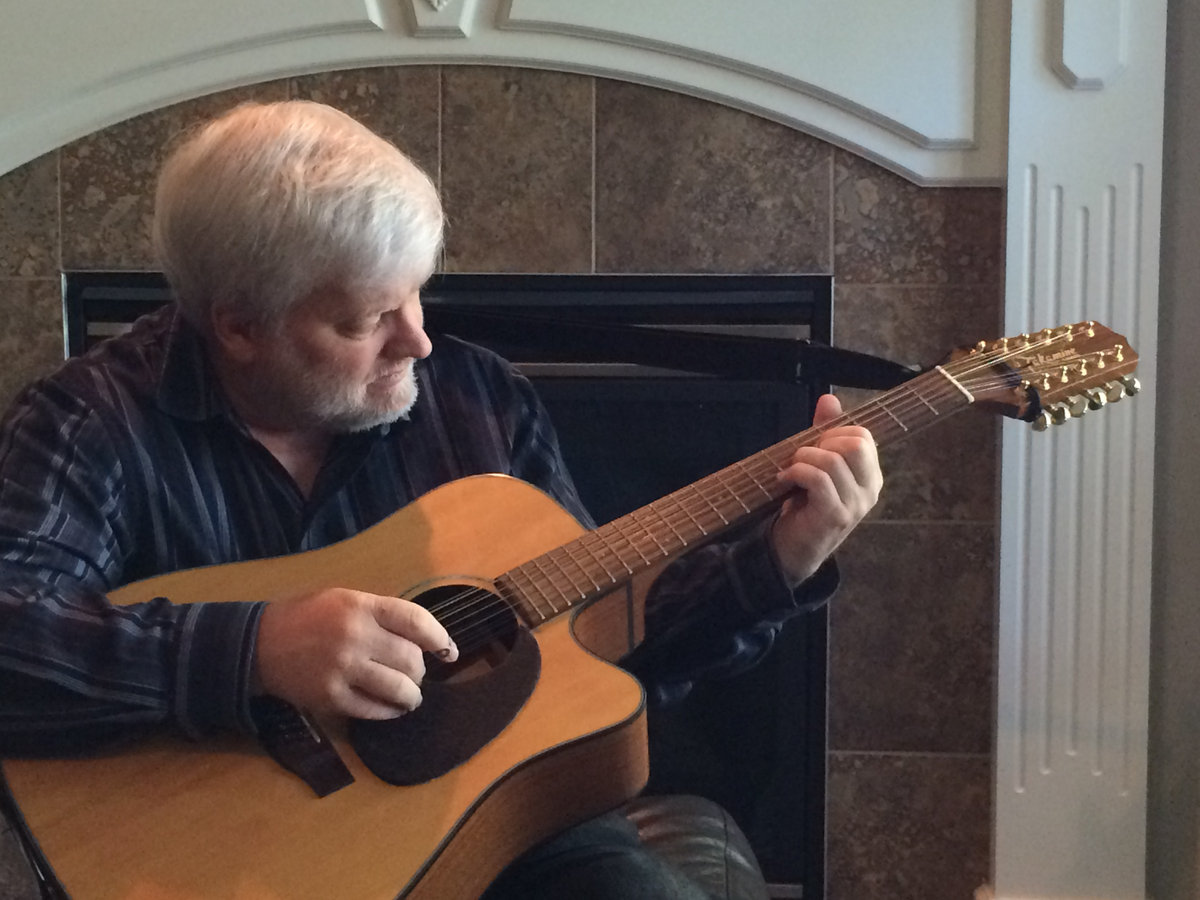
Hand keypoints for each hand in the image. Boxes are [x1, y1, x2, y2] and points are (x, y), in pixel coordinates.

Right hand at [254, 588, 458, 719]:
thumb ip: (382, 616)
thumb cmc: (308, 617)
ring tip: (410, 696)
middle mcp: (355, 636)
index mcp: (361, 606)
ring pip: (398, 689)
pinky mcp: (331, 698)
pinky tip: (391, 708)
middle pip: (411, 659)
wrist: (258, 644)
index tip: (448, 651)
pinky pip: (374, 710)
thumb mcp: (345, 600)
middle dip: (420, 670)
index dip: (439, 638)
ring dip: (411, 696)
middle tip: (415, 673)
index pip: (416, 621)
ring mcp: (343, 669)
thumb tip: (425, 640)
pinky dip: (389, 711)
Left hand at [770, 393, 882, 585]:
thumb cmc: (806, 505)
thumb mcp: (817, 466)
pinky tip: (784, 480)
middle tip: (802, 458)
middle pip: (855, 444)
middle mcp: (870, 490)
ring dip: (802, 459)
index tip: (813, 447)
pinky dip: (796, 473)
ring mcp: (856, 505)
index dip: (832, 432)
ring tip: (789, 470)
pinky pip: (818, 479)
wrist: (793, 550)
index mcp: (870, 476)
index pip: (862, 436)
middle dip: (821, 443)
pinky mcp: (835, 516)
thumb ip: (825, 433)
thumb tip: (830, 399)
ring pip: (833, 460)